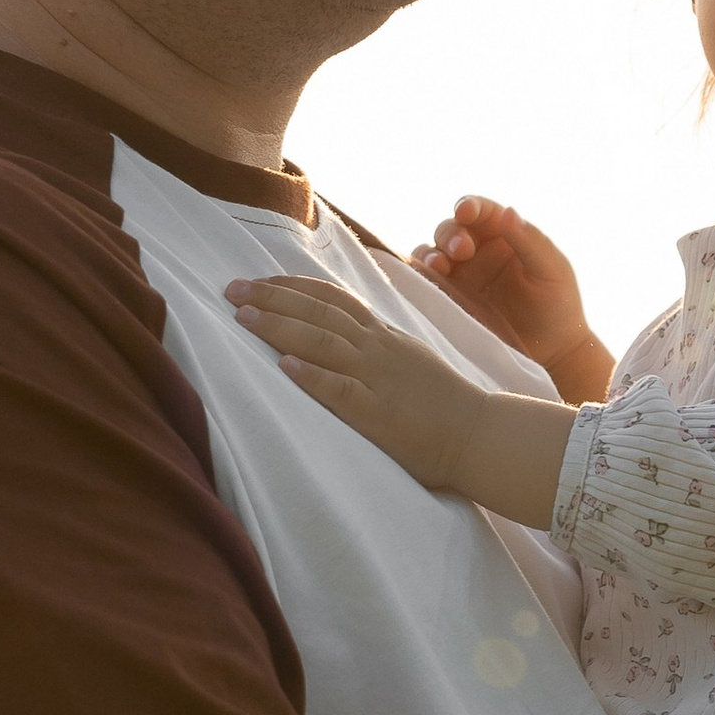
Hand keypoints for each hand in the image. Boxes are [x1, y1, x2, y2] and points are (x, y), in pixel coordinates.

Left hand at [227, 275, 574, 523]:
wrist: (483, 434)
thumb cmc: (444, 405)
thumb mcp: (410, 360)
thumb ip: (378, 345)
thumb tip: (345, 335)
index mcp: (384, 336)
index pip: (332, 299)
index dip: (292, 286)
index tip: (258, 281)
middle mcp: (378, 349)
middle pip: (319, 313)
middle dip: (273, 298)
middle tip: (231, 289)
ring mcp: (380, 380)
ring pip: (324, 343)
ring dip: (281, 327)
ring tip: (244, 318)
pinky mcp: (381, 415)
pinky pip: (343, 392)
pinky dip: (312, 377)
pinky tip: (284, 367)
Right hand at [410, 198, 612, 403]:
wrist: (552, 352)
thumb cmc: (558, 305)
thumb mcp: (551, 269)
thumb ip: (530, 240)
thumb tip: (507, 211)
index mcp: (504, 235)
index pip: (481, 212)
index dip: (470, 206)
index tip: (465, 212)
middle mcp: (477, 251)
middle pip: (451, 230)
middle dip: (451, 235)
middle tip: (462, 251)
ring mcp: (461, 276)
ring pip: (432, 253)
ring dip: (431, 255)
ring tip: (439, 266)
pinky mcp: (449, 301)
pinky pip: (427, 284)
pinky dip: (419, 278)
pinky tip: (425, 282)